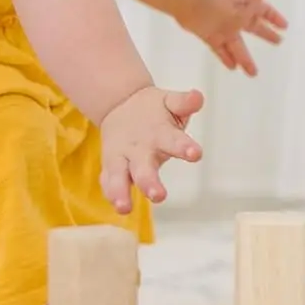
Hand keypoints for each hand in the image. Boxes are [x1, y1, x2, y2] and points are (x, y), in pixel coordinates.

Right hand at [98, 85, 203, 213]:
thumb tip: (197, 97)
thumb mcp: (170, 102)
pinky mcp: (111, 166)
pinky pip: (107, 181)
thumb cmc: (154, 111)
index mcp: (159, 133)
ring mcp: (122, 157)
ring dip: (120, 191)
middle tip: (159, 196)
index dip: (184, 147)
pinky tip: (116, 206)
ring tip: (124, 208)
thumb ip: (184, 103)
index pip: (173, 140)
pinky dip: (110, 192)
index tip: (196, 154)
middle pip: (143, 167)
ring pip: (119, 176)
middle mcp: (139, 147)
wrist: (120, 104)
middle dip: (149, 182)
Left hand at [171, 0, 286, 75]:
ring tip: (254, 72)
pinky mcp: (209, 35)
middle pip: (254, 27)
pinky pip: (220, 49)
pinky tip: (233, 67)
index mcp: (243, 3)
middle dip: (266, 34)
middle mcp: (235, 16)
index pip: (263, 11)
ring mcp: (222, 27)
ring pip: (237, 45)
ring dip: (245, 58)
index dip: (274, 18)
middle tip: (278, 41)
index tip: (284, 26)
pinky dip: (226, 58)